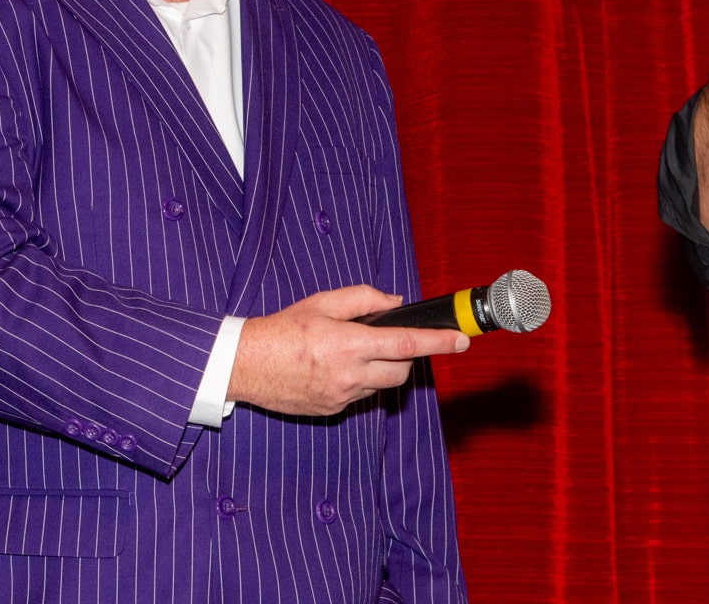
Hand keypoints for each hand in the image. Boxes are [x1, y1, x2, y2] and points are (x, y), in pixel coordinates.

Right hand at [228, 285, 468, 415]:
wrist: (245, 364)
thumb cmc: (284, 328)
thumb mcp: (324, 302)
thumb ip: (365, 299)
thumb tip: (396, 303)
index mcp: (349, 344)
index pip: (407, 344)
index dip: (439, 342)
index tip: (462, 340)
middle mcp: (350, 374)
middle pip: (402, 372)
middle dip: (406, 357)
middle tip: (390, 341)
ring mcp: (342, 397)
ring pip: (383, 386)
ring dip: (382, 369)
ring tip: (355, 352)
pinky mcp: (332, 410)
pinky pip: (361, 396)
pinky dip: (361, 381)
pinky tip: (337, 368)